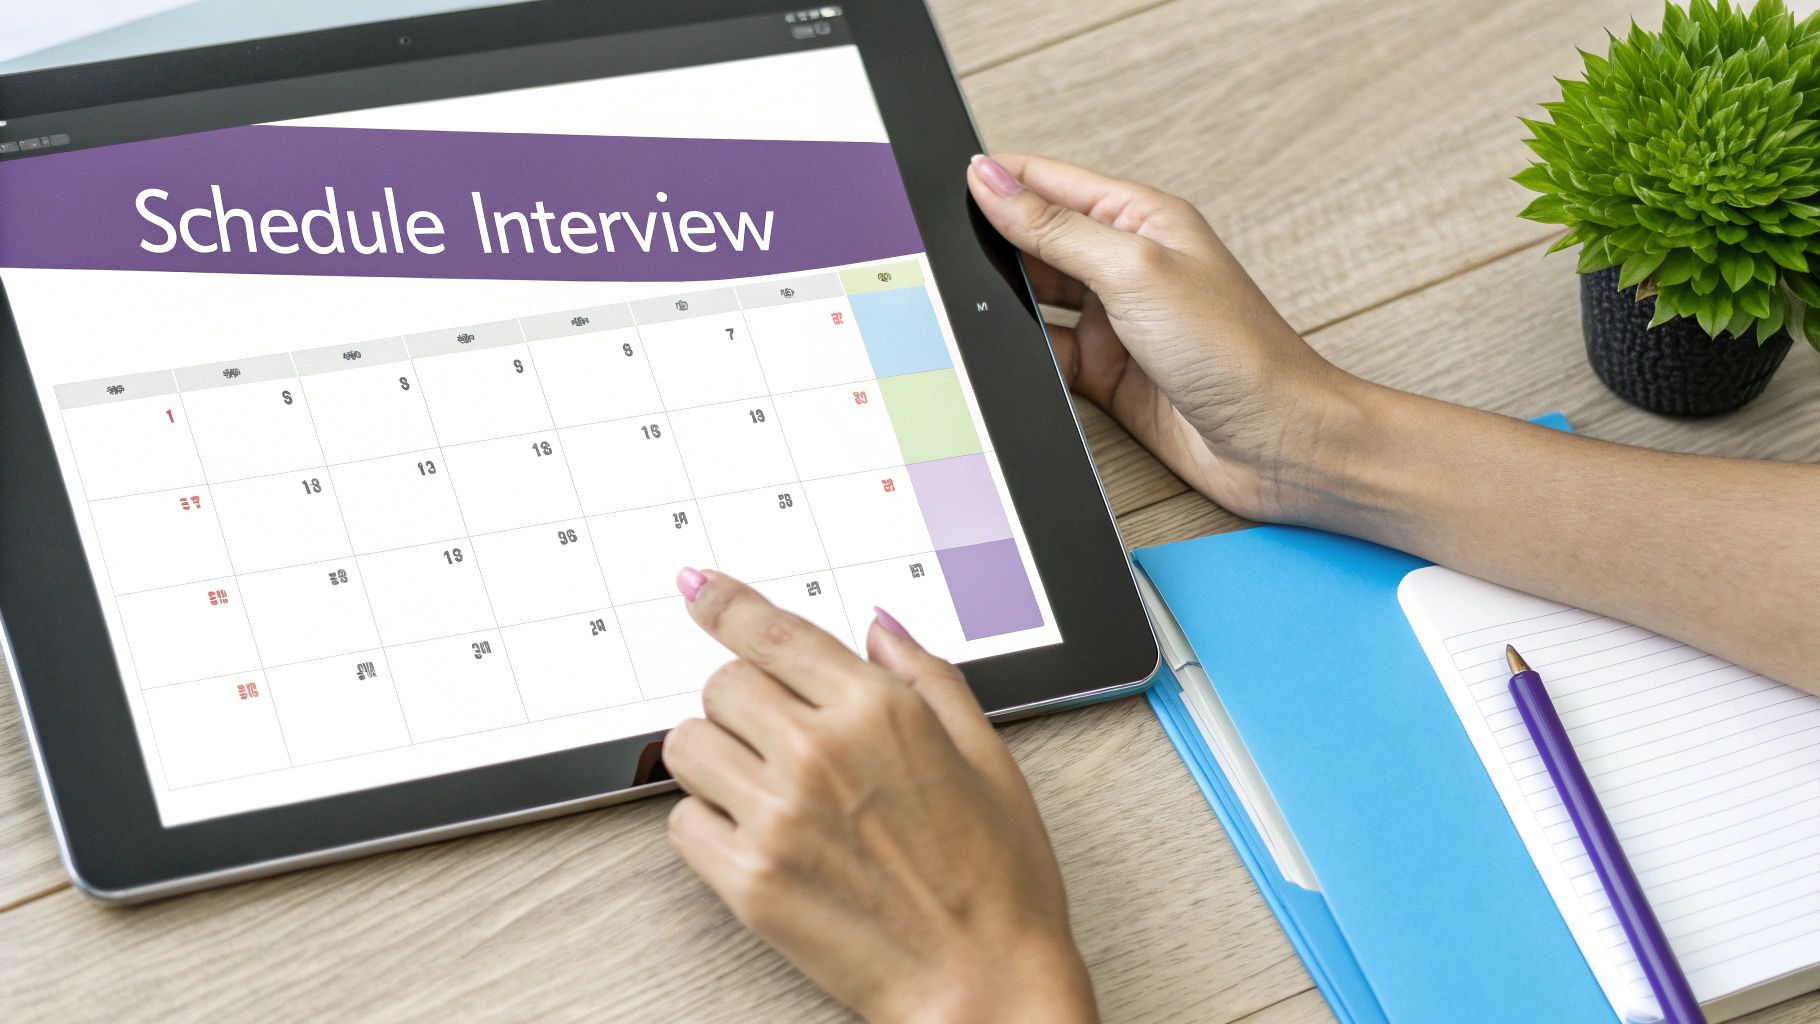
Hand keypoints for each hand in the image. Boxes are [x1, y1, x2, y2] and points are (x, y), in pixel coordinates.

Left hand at [661, 569, 1097, 1023]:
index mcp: (879, 709)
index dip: (723, 603)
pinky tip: (758, 838)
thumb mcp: (986, 755)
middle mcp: (819, 751)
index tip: (695, 588)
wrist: (985, 981)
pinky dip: (706, 824)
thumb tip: (877, 628)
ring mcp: (777, 817)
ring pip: (687, 746)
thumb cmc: (998, 878)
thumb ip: (926, 676)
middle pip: (720, 684)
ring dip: (716, 756)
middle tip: (776, 735)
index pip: (771, 632)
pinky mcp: (748, 881)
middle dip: (742, 700)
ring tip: (763, 787)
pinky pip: (681, 823)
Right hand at [965, 153, 1368, 521]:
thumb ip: (1056, 228)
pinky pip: (1044, 357)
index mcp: (1141, 219)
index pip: (1050, 183)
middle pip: (1035, 242)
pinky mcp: (1107, 375)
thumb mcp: (1134, 271)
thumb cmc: (1238, 351)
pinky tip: (1010, 359)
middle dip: (994, 248)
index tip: (945, 192)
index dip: (998, 182)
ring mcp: (1115, 322)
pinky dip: (1025, 358)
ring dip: (1006, 307)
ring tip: (975, 312)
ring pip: (1034, 303)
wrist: (1278, 443)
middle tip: (947, 259)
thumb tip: (992, 182)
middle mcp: (1126, 266)